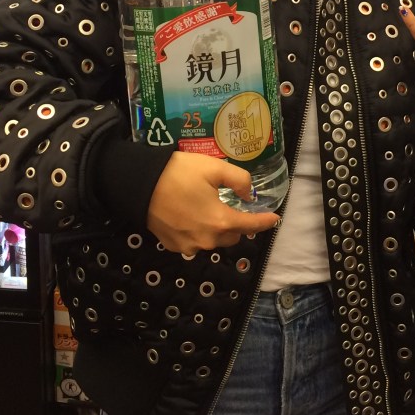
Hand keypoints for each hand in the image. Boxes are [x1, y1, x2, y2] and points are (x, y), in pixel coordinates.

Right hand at [146, 151, 279, 254]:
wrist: (139, 185)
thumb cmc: (180, 173)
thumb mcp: (215, 168)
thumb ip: (239, 180)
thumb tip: (248, 194)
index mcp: (220, 221)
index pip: (251, 225)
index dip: (265, 221)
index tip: (274, 218)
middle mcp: (207, 240)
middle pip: (232, 235)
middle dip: (237, 223)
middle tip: (232, 205)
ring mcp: (189, 246)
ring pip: (213, 240)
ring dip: (217, 229)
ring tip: (208, 208)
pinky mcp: (173, 246)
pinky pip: (195, 242)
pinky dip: (199, 232)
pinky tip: (191, 216)